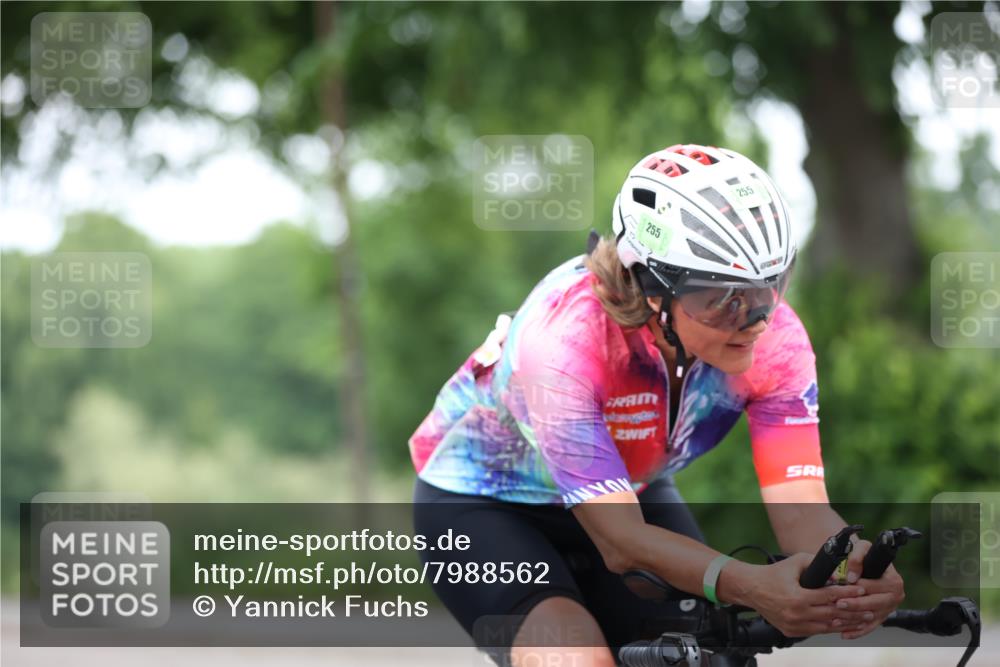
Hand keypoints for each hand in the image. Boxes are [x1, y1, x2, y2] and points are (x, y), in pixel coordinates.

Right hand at [735, 553, 871, 636]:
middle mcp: (796, 614)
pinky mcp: (791, 632)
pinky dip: (830, 628)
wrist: (751, 589)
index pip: (830, 596)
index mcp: (798, 597)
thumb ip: (816, 563)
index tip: (861, 590)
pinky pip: (816, 631)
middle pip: (832, 615)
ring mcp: (794, 625)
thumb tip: (836, 571)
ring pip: (826, 627)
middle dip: (853, 612)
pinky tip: (842, 625)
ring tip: (861, 621)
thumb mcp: (795, 562)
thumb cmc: (773, 573)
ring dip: (845, 624)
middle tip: (869, 610)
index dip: (848, 593)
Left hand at [836, 540, 905, 639]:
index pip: (875, 586)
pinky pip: (869, 627)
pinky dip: (857, 632)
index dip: (859, 587)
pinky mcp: (881, 618)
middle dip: (855, 605)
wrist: (869, 565)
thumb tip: (851, 576)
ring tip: (835, 621)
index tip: (845, 588)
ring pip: (870, 618)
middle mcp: (895, 597)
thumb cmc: (865, 555)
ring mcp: (889, 609)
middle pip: (873, 604)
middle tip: (838, 604)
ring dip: (853, 621)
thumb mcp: (863, 548)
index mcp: (894, 581)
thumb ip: (857, 557)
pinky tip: (844, 634)